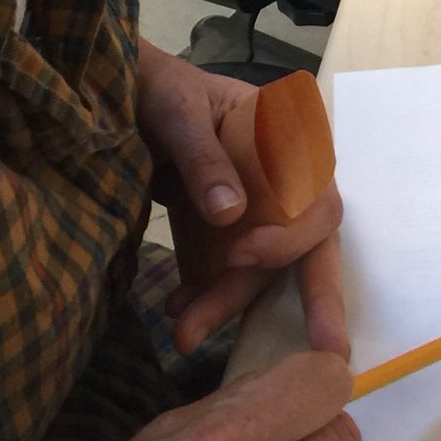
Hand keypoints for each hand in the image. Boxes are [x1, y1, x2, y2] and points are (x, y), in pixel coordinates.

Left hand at [138, 46, 346, 358]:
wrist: (113, 99)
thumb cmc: (160, 88)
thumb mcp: (179, 110)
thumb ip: (205, 156)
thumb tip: (233, 215)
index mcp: (290, 143)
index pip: (318, 203)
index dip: (289, 238)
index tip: (240, 255)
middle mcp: (283, 187)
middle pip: (309, 249)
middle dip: (318, 300)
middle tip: (327, 352)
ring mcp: (252, 217)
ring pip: (258, 273)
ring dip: (226, 305)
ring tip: (184, 332)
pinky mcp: (220, 239)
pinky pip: (223, 278)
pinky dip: (203, 300)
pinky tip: (177, 311)